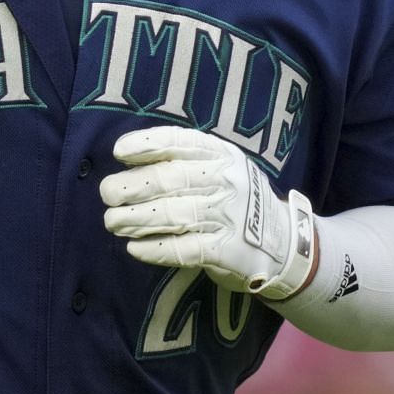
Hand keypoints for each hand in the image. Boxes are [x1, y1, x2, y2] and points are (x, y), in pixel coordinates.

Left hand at [99, 127, 317, 300]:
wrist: (285, 243)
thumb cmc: (237, 202)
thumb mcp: (221, 170)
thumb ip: (183, 163)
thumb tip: (127, 166)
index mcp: (222, 155)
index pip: (181, 143)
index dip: (148, 144)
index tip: (119, 152)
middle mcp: (227, 181)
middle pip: (171, 179)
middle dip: (133, 185)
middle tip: (108, 194)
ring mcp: (230, 216)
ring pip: (174, 214)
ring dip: (137, 218)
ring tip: (113, 221)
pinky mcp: (229, 251)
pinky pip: (185, 249)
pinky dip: (156, 250)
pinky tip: (135, 249)